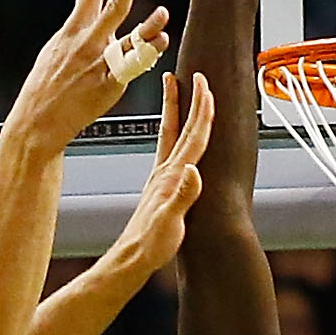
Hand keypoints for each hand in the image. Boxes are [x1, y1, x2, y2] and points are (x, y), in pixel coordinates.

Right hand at [11, 0, 171, 151]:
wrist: (38, 121)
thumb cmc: (44, 88)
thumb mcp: (54, 48)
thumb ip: (75, 27)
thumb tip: (85, 10)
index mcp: (72, 31)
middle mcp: (89, 42)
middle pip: (114, 9)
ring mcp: (101, 63)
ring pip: (130, 39)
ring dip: (149, 26)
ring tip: (162, 15)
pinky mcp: (110, 84)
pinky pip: (134, 67)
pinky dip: (149, 55)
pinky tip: (160, 43)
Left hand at [110, 72, 213, 273]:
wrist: (131, 258)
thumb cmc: (150, 245)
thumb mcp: (170, 222)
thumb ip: (182, 196)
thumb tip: (193, 171)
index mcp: (171, 176)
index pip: (191, 136)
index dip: (201, 110)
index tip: (204, 84)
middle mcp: (164, 172)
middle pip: (178, 127)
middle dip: (187, 99)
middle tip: (190, 74)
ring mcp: (160, 178)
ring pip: (171, 135)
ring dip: (176, 111)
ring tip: (176, 91)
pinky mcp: (157, 187)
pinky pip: (169, 150)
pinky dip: (175, 135)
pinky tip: (175, 136)